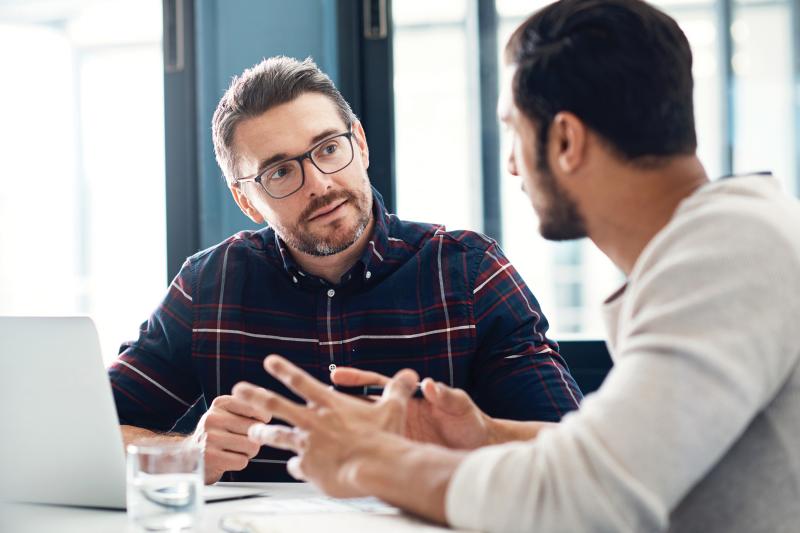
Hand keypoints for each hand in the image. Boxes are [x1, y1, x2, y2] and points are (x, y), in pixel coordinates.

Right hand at [191, 395, 270, 483]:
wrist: (190, 455)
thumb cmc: (218, 433)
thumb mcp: (228, 413)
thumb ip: (247, 404)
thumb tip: (263, 393)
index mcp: (221, 403)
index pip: (256, 408)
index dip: (262, 420)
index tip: (254, 423)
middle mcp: (213, 418)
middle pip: (256, 429)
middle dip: (254, 438)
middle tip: (240, 440)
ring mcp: (210, 438)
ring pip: (252, 446)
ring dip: (248, 452)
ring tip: (234, 450)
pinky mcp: (210, 458)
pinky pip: (242, 461)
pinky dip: (239, 463)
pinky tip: (227, 459)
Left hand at [232, 354, 418, 497]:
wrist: (376, 467)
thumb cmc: (384, 438)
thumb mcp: (393, 408)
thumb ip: (398, 389)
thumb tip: (412, 374)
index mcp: (330, 405)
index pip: (301, 381)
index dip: (284, 369)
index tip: (269, 361)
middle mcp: (313, 422)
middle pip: (276, 405)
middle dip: (255, 396)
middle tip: (238, 389)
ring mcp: (308, 445)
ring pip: (278, 436)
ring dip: (263, 434)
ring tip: (252, 433)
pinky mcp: (309, 468)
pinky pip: (296, 467)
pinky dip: (295, 467)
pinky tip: (294, 470)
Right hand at [332, 367, 493, 448]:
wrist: (479, 448)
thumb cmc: (470, 422)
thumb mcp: (460, 406)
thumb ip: (446, 394)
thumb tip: (431, 385)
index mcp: (409, 399)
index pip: (377, 384)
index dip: (356, 379)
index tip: (337, 375)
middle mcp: (398, 415)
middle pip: (361, 407)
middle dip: (337, 404)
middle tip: (313, 401)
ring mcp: (397, 434)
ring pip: (363, 431)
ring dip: (342, 430)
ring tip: (316, 432)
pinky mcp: (400, 453)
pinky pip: (376, 453)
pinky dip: (359, 454)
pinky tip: (341, 459)